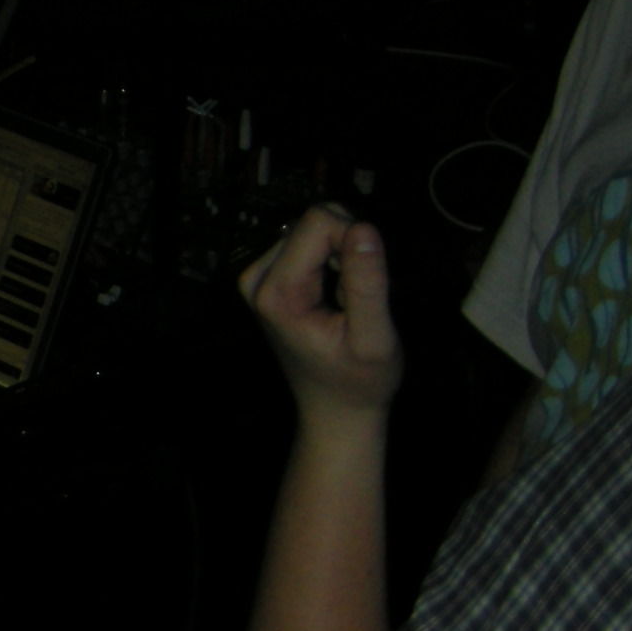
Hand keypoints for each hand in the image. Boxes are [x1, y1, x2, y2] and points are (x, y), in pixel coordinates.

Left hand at [238, 204, 401, 427]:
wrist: (335, 408)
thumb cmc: (359, 381)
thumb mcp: (374, 338)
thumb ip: (367, 283)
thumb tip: (364, 227)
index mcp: (277, 292)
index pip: (319, 222)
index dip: (355, 239)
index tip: (368, 279)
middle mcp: (257, 278)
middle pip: (313, 222)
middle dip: (347, 248)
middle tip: (355, 295)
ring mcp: (258, 276)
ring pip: (312, 230)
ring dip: (340, 256)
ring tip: (345, 299)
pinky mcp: (268, 277)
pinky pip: (308, 244)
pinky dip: (331, 261)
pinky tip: (334, 296)